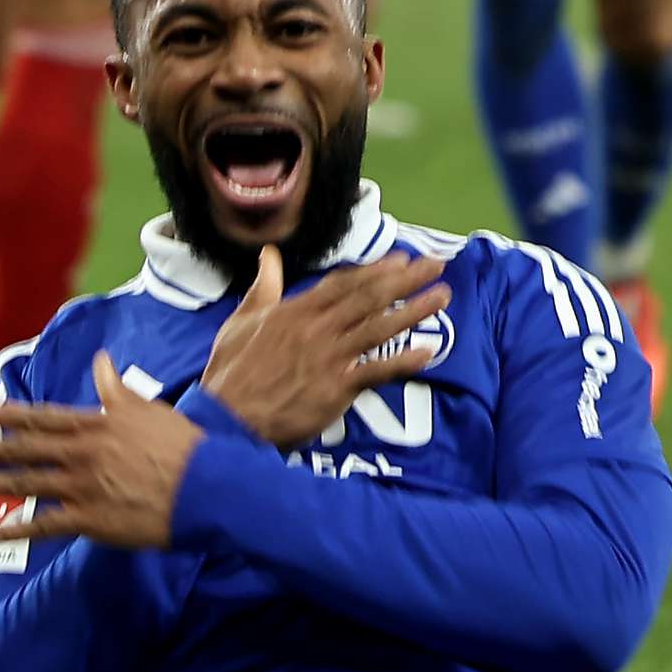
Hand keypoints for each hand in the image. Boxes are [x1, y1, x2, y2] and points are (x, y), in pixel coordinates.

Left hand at [0, 350, 203, 551]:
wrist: (205, 489)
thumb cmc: (181, 446)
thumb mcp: (147, 408)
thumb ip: (116, 388)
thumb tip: (101, 360)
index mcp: (93, 425)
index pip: (41, 418)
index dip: (9, 415)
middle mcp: (79, 454)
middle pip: (21, 449)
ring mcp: (81, 487)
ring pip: (24, 483)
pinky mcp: (90, 520)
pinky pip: (45, 524)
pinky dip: (18, 526)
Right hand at [195, 244, 450, 449]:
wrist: (228, 417)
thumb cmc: (231, 372)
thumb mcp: (241, 321)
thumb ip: (263, 287)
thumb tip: (268, 254)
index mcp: (295, 310)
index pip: (343, 283)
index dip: (376, 270)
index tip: (402, 259)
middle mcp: (316, 328)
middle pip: (369, 298)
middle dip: (406, 280)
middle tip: (437, 264)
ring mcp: (328, 358)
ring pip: (378, 328)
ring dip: (414, 311)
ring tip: (442, 297)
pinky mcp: (335, 388)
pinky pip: (376, 372)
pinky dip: (402, 362)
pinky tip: (427, 352)